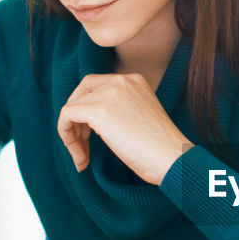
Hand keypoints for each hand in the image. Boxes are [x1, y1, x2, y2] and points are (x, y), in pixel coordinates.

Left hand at [56, 74, 191, 184]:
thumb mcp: (140, 118)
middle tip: (81, 147)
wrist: (172, 159)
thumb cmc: (160, 149)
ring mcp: (109, 94)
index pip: (96, 87)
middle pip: (81, 93)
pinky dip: (66, 137)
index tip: (90, 138)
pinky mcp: (98, 110)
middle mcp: (121, 81)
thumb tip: (89, 122)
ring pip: (71, 107)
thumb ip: (119, 110)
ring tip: (82, 159)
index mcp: (134, 80)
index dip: (86, 112)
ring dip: (71, 136)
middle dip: (75, 120)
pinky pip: (66, 117)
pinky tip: (80, 158)